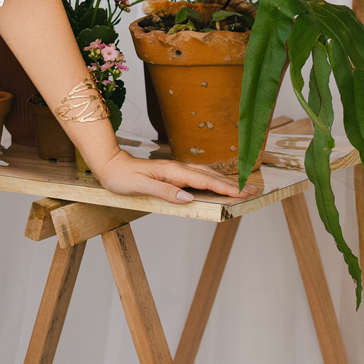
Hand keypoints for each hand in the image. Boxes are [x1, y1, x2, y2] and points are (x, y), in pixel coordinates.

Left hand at [95, 149, 262, 203]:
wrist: (110, 165)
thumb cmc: (122, 177)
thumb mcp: (141, 186)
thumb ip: (165, 191)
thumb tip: (187, 198)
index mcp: (173, 172)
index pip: (204, 181)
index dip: (224, 188)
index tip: (241, 193)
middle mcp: (177, 169)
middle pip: (210, 177)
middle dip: (232, 184)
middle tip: (252, 191)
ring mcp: (176, 171)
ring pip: (206, 176)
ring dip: (224, 182)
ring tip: (242, 188)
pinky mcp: (173, 175)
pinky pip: (197, 178)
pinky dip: (212, 181)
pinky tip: (217, 185)